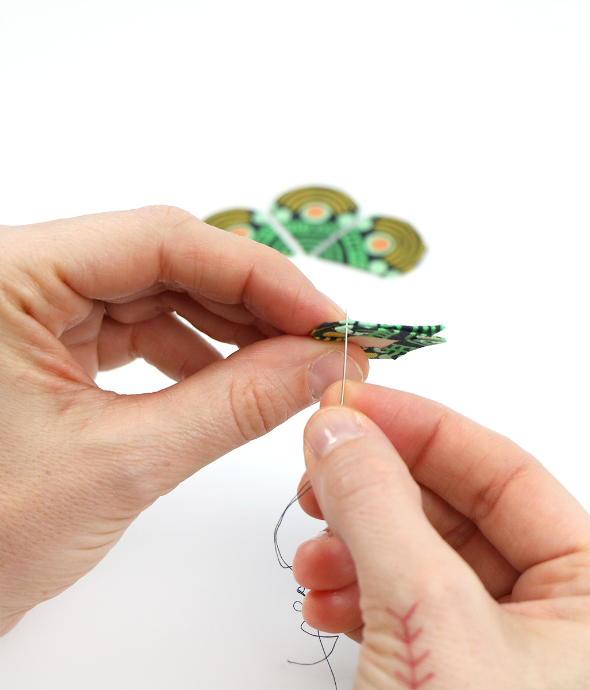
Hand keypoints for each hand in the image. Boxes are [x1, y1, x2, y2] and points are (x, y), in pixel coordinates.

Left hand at [0, 206, 368, 634]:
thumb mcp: (117, 467)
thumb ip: (231, 408)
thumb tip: (320, 366)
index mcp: (7, 275)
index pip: (164, 241)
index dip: (261, 277)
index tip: (327, 319)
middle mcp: (20, 277)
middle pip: (168, 263)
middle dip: (255, 306)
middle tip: (324, 345)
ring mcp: (34, 310)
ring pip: (160, 295)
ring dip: (232, 331)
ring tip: (290, 368)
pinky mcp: (49, 346)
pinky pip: (141, 331)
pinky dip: (197, 356)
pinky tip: (237, 383)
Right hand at [294, 382, 589, 689]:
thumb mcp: (423, 624)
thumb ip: (379, 507)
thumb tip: (340, 426)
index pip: (504, 471)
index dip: (424, 428)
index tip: (356, 404)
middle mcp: (558, 618)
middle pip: (457, 508)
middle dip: (382, 483)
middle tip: (322, 457)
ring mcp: (501, 650)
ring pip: (421, 551)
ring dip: (358, 535)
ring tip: (313, 545)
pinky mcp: (448, 675)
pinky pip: (399, 599)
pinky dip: (353, 585)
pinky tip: (320, 594)